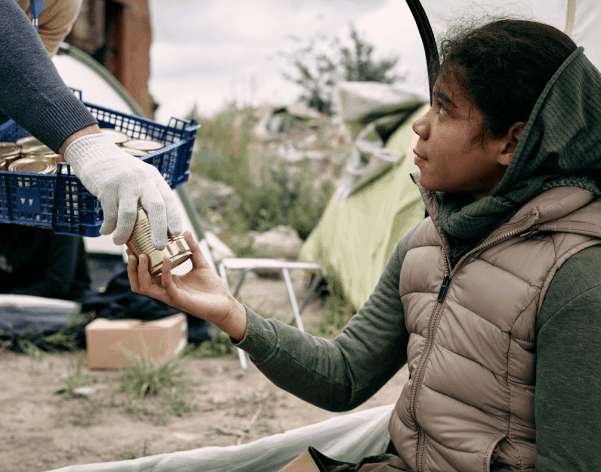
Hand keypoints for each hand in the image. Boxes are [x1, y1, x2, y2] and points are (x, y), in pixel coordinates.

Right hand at [64, 132, 181, 248]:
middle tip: (159, 246)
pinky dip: (108, 225)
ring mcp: (125, 183)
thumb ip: (147, 196)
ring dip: (125, 232)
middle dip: (159, 229)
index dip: (174, 218)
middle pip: (156, 207)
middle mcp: (143, 180)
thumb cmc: (121, 173)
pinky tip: (105, 231)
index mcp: (154, 179)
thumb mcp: (140, 178)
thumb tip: (155, 228)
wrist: (95, 152)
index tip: (177, 234)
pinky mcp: (107, 187)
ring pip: (130, 214)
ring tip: (119, 242)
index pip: (169, 200)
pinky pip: (110, 212)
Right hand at [126, 231, 246, 340]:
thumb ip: (193, 248)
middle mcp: (165, 290)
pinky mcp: (179, 299)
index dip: (135, 262)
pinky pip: (166, 285)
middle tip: (131, 252)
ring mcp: (171, 296)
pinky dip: (164, 271)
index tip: (132, 246)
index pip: (144, 274)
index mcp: (167, 282)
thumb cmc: (212, 287)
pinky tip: (166, 258)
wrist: (226, 304)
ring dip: (141, 271)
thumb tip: (185, 231)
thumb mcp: (201, 263)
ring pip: (145, 287)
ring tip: (143, 255)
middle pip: (138, 283)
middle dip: (131, 268)